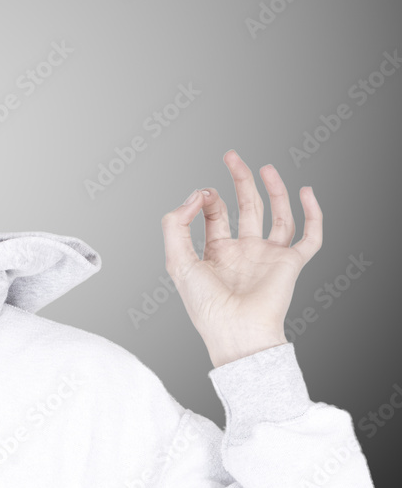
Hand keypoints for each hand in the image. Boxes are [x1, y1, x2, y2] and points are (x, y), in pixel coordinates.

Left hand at [160, 149, 322, 367]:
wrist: (234, 331)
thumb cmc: (204, 305)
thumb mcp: (176, 260)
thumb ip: (176, 224)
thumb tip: (196, 195)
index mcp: (217, 253)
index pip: (215, 216)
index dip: (207, 199)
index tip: (202, 193)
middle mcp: (244, 252)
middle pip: (246, 208)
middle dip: (239, 182)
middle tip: (232, 157)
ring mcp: (268, 256)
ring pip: (277, 216)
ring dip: (273, 191)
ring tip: (264, 168)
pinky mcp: (290, 263)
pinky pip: (309, 236)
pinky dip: (312, 214)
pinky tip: (306, 192)